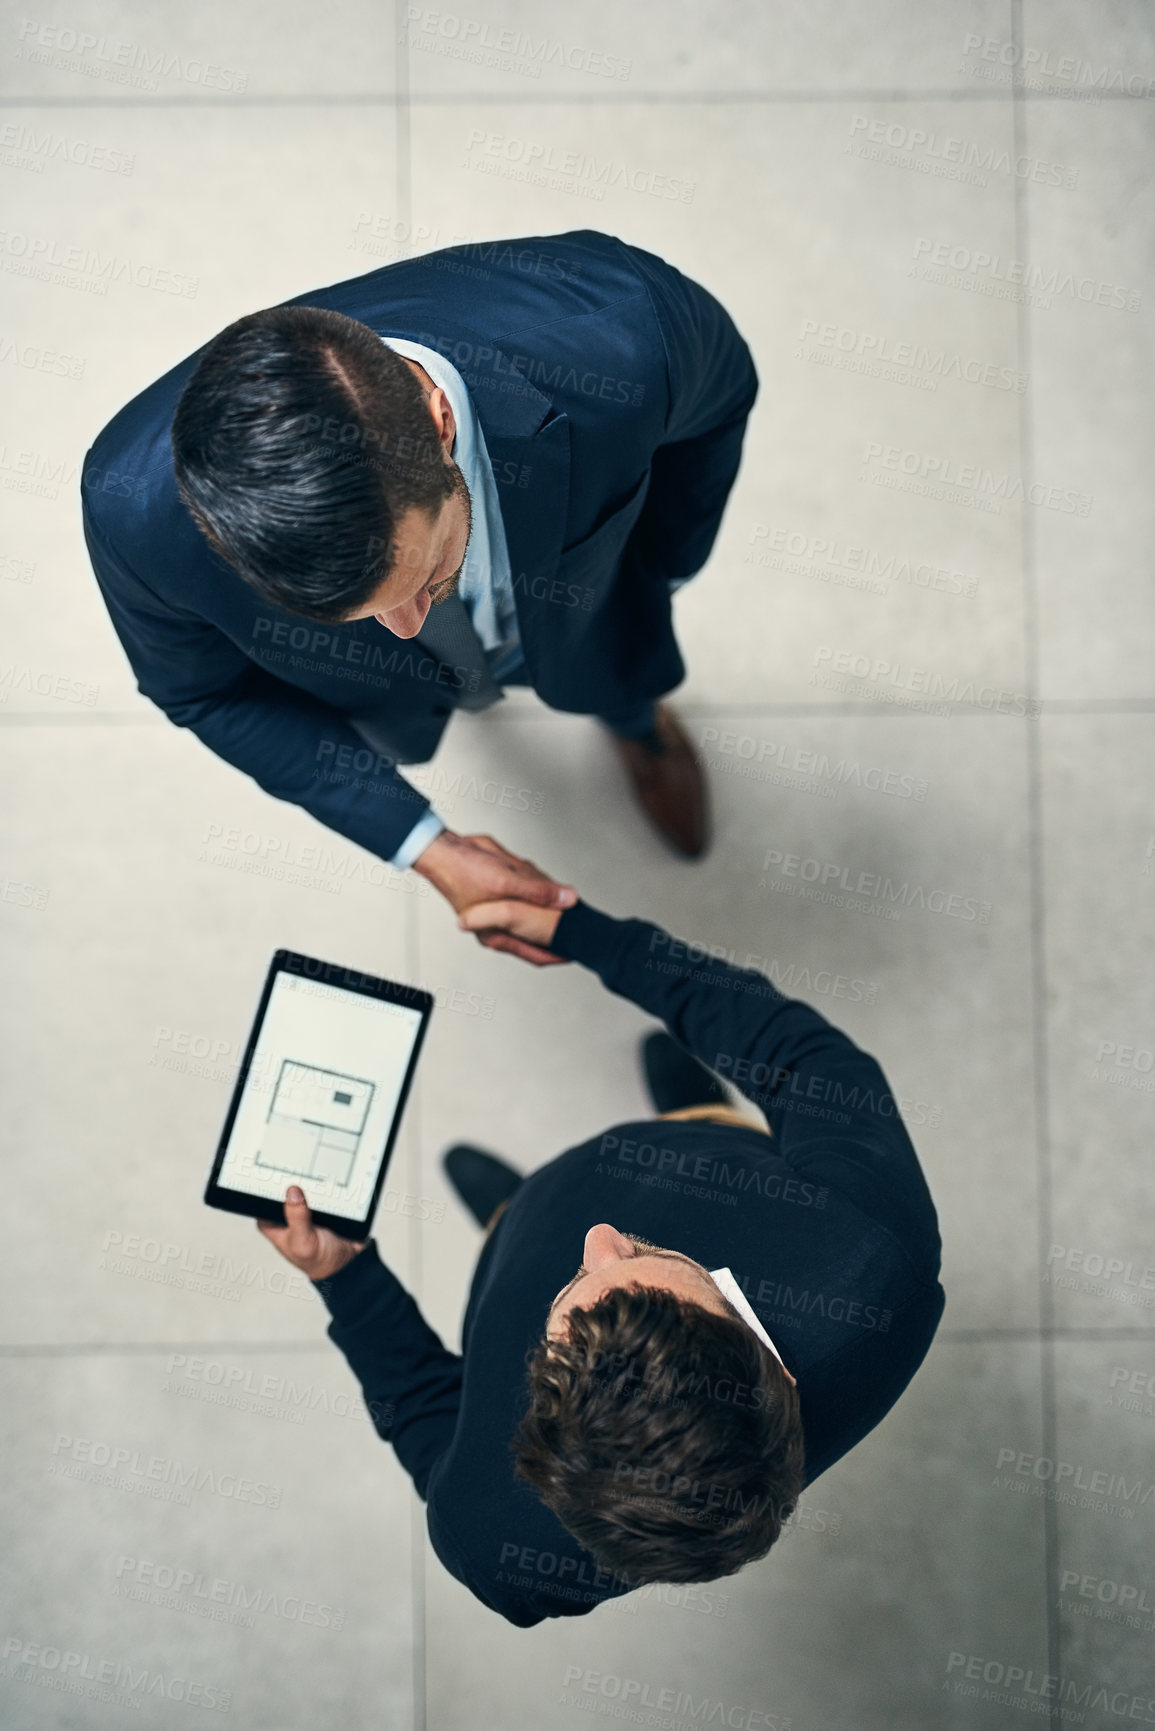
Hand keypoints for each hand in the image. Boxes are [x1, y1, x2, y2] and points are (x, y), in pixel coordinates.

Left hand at [257, 1185, 365, 1281]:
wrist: (345, 1262)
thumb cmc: (318, 1260)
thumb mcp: (304, 1242)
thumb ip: (297, 1218)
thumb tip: (292, 1193)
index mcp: (271, 1223)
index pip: (264, 1197)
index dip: (271, 1185)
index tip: (283, 1176)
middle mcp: (284, 1213)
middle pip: (285, 1188)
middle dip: (294, 1182)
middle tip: (304, 1177)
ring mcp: (302, 1208)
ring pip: (303, 1186)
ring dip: (312, 1184)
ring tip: (319, 1184)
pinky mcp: (318, 1204)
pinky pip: (319, 1189)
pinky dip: (325, 1188)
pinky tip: (330, 1188)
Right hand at [414, 830, 574, 965]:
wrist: (442, 849)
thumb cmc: (464, 870)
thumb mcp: (507, 882)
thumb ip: (540, 893)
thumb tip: (570, 900)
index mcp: (498, 935)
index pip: (537, 954)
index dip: (561, 953)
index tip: (583, 948)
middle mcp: (499, 927)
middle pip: (539, 926)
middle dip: (547, 908)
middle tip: (556, 895)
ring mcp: (501, 910)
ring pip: (535, 903)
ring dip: (535, 887)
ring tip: (520, 873)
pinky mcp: (501, 892)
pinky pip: (526, 886)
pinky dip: (526, 876)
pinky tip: (516, 866)